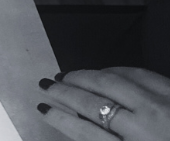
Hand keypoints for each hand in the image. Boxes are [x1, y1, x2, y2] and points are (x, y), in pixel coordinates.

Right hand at [38, 68, 169, 140]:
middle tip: (48, 85)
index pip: (84, 132)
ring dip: (85, 76)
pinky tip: (105, 71)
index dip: (60, 118)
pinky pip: (140, 73)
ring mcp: (161, 106)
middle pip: (93, 103)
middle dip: (65, 92)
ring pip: (112, 82)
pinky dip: (117, 70)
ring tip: (69, 76)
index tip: (44, 108)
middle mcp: (144, 126)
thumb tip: (78, 124)